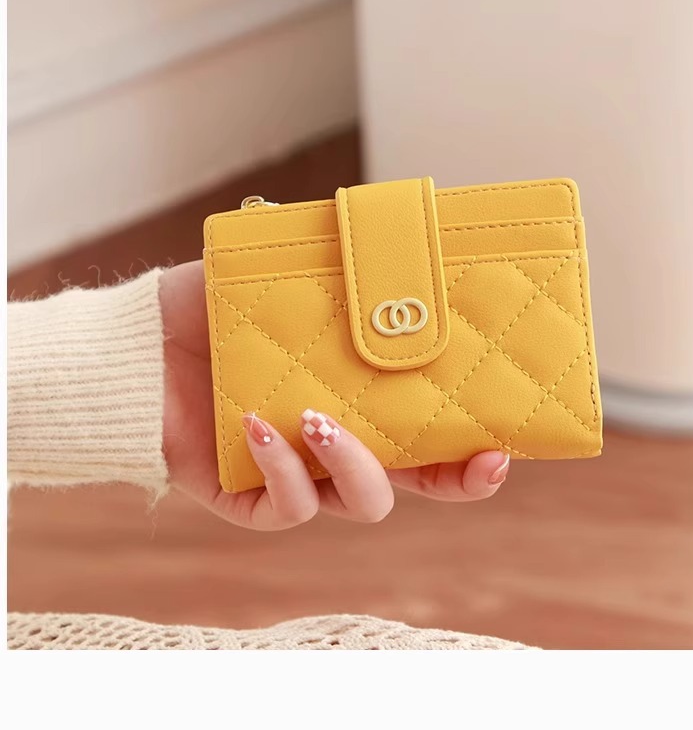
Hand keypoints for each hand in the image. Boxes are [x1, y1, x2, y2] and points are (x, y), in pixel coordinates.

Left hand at [159, 261, 509, 529]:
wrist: (140, 335)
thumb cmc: (218, 304)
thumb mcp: (291, 271)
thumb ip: (346, 262)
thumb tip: (408, 231)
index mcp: (359, 402)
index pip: (431, 439)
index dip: (472, 454)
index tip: (504, 445)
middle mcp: (337, 444)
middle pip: (415, 482)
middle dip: (455, 482)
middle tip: (479, 458)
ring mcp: (299, 476)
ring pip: (359, 503)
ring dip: (355, 464)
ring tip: (322, 417)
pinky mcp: (249, 497)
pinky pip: (286, 508)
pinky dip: (281, 470)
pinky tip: (256, 423)